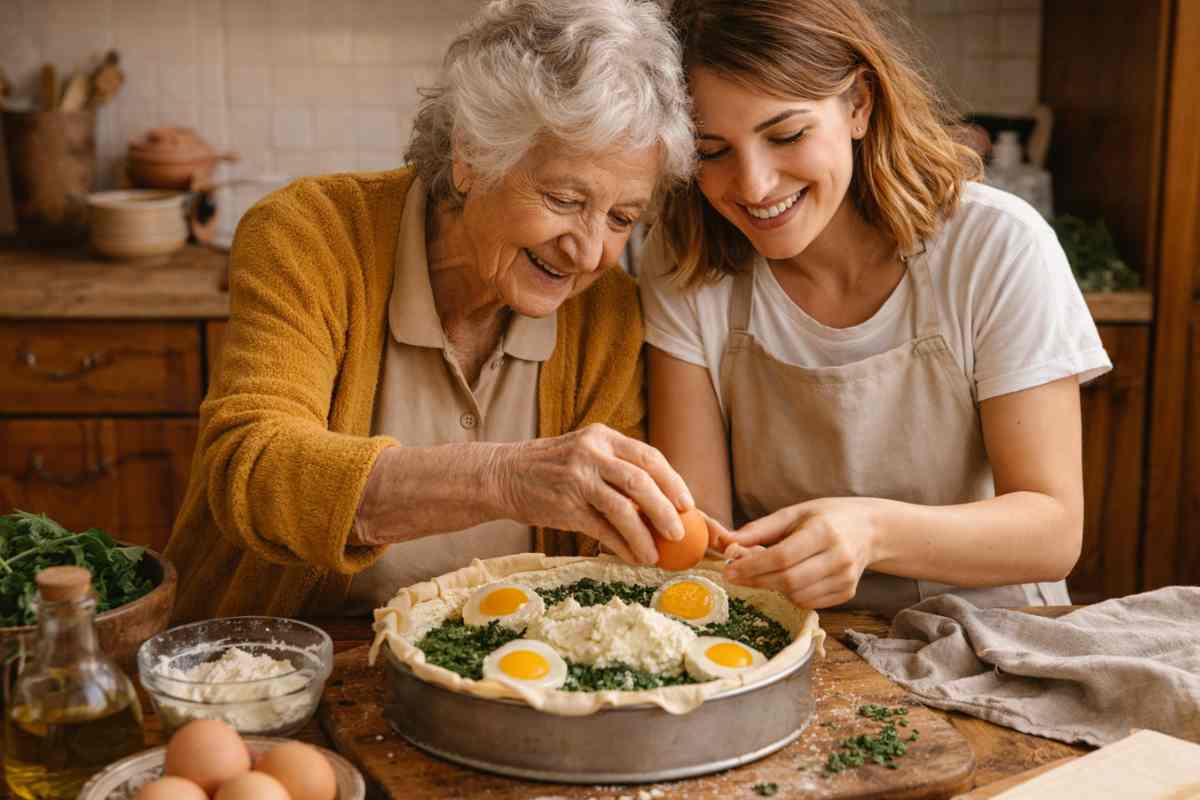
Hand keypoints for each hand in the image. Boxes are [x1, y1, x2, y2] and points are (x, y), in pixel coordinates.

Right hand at [493, 424, 694, 564]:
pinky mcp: (565, 507)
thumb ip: (617, 467)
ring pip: (623, 509)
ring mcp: (577, 479)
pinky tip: (632, 557)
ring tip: (656, 555)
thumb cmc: (551, 467)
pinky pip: (602, 530)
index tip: (687, 504)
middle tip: (679, 533)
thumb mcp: (585, 452)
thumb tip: (660, 500)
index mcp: (602, 437)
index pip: (649, 456)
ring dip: (645, 536)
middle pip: (641, 482)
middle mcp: (591, 453)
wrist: (503, 475)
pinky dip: (621, 546)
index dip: (673, 481)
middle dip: (665, 511)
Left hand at [721, 498, 881, 607]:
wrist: (869, 529)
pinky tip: (788, 580)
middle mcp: (838, 557)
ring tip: (762, 574)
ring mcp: (846, 578)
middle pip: (789, 580)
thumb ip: (760, 529)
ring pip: (797, 596)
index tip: (729, 569)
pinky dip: (791, 595)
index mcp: (824, 531)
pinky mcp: (847, 593)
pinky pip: (810, 603)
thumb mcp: (794, 513)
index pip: (783, 556)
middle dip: (757, 581)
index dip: (753, 566)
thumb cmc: (826, 517)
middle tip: (735, 576)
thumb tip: (727, 542)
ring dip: (773, 589)